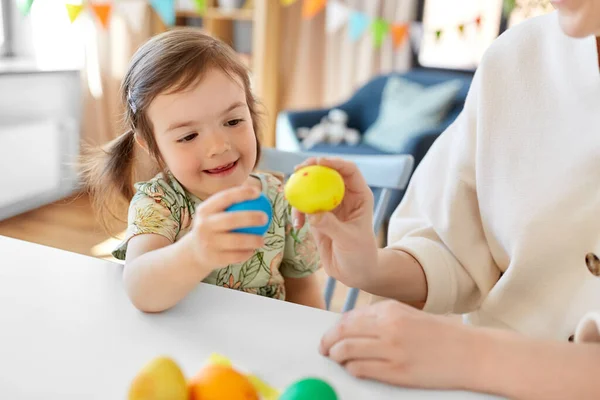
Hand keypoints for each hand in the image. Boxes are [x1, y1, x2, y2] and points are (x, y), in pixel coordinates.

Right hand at [186, 186, 266, 268]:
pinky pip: (236, 256)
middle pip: (231, 219)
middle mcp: (204, 225)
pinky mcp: (214, 258)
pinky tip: (252, 250)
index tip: (257, 193)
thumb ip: (232, 204)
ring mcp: (208, 243)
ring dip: (253, 240)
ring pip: (236, 241)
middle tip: (265, 218)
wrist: (195, 252)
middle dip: (251, 217)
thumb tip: (257, 192)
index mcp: (205, 210)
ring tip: (262, 240)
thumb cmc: (213, 227)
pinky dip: (247, 253)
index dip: (242, 193)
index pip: (225, 197)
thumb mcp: (214, 213)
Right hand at [292, 157, 377, 286]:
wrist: (354, 272)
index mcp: (359, 195)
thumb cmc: (360, 254)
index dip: (334, 162)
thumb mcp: (348, 240)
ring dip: (300, 191)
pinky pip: (304, 207)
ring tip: (292, 200)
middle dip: (311, 169)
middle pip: (327, 173)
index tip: (318, 162)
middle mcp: (344, 196)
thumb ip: (331, 226)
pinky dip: (298, 212)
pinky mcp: (318, 217)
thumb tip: (312, 214)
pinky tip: (297, 224)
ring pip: (313, 188)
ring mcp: (330, 206)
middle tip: (296, 171)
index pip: (349, 170)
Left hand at [319, 300, 475, 389]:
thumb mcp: (408, 316)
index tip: (329, 336)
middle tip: (324, 349)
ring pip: (346, 351)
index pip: (348, 317)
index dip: (333, 329)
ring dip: (336, 356)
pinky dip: (351, 369)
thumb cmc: (440, 335)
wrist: (470, 353)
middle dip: (327, 342)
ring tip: (336, 360)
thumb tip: (350, 328)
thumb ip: (380, 319)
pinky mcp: (397, 371)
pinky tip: (353, 369)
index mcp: (390, 309)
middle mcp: (388, 326)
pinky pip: (360, 369)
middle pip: (342, 333)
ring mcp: (392, 349)